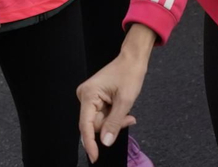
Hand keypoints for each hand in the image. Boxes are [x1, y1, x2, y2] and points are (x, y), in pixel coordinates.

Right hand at [79, 28, 156, 160]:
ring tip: (128, 113)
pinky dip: (113, 117)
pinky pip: (102, 116)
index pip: (85, 125)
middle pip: (94, 124)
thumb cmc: (130, 74)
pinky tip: (123, 111)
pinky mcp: (94, 99)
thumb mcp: (125, 101)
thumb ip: (114, 123)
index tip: (95, 157)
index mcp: (88, 94)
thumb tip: (105, 142)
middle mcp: (85, 96)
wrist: (133, 59)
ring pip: (99, 122)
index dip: (90, 143)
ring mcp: (89, 98)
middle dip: (111, 126)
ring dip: (114, 121)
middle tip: (129, 118)